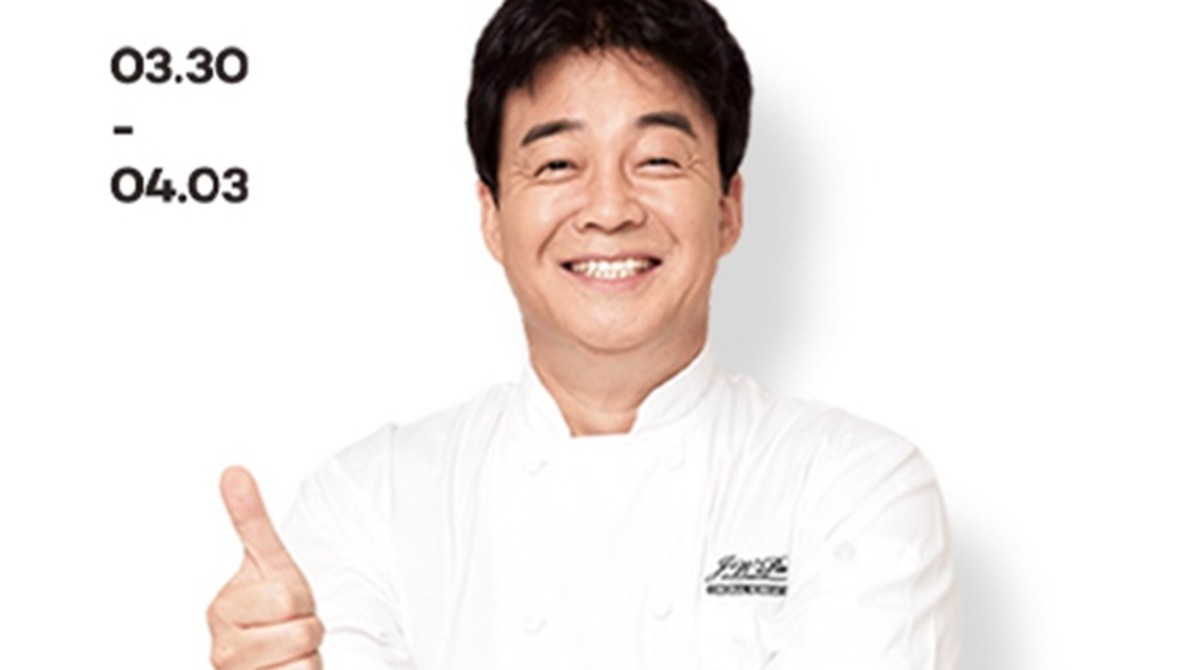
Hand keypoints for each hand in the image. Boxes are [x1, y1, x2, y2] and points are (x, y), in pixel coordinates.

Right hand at [207, 466, 323, 668]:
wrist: (274, 653)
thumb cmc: (271, 607)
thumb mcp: (269, 560)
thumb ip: (250, 519)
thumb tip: (233, 471)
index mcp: (222, 610)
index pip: (288, 598)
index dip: (299, 597)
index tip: (283, 600)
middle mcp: (223, 650)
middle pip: (304, 631)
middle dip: (308, 625)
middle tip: (290, 625)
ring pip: (307, 663)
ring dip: (310, 655)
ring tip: (291, 650)